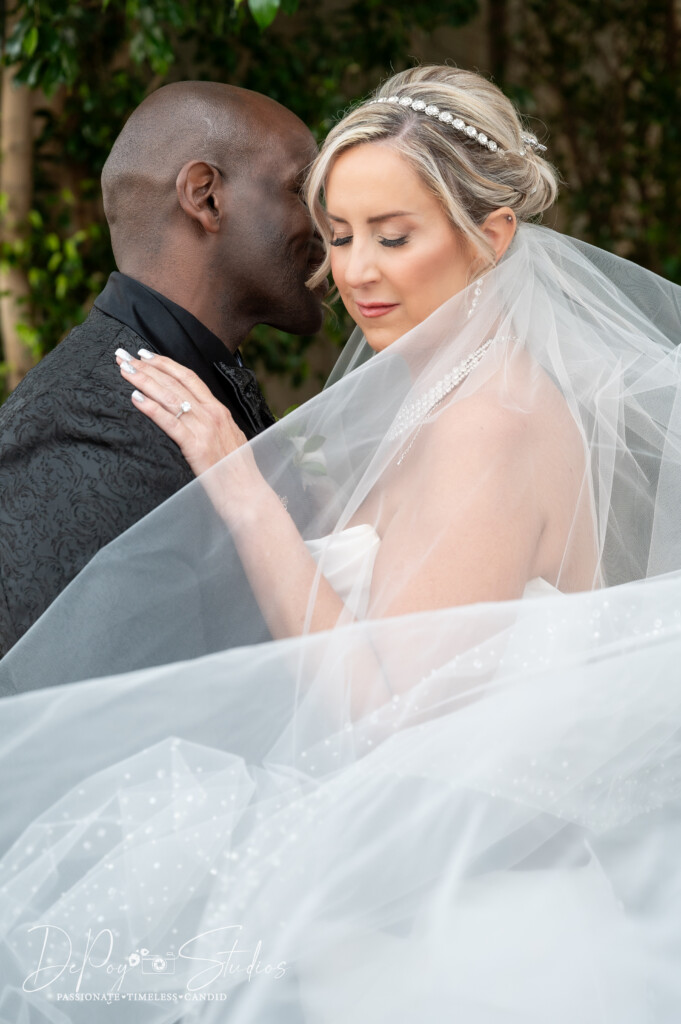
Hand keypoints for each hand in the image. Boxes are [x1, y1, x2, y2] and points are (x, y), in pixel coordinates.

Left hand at [116, 350, 247, 475]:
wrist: (248, 494)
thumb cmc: (237, 471)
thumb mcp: (229, 439)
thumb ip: (214, 425)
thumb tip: (196, 417)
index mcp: (219, 410)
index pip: (189, 377)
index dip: (166, 364)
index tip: (146, 355)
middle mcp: (212, 414)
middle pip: (175, 383)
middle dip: (147, 367)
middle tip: (124, 356)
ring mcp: (204, 429)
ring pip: (169, 397)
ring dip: (144, 381)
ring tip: (124, 370)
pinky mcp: (196, 447)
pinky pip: (170, 423)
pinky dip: (151, 408)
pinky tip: (135, 398)